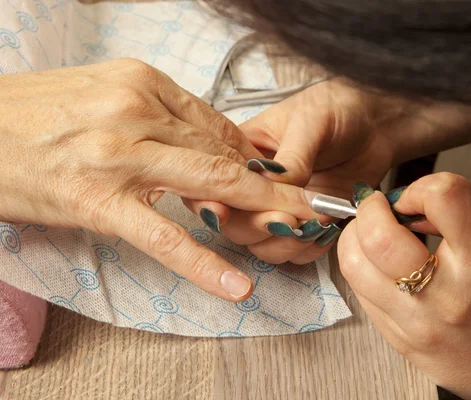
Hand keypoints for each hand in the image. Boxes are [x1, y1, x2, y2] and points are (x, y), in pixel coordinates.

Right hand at [0, 59, 318, 301]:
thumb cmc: (38, 114)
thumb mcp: (105, 94)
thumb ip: (159, 116)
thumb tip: (210, 144)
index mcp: (142, 82)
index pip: (217, 125)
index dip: (253, 157)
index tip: (276, 180)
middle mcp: (137, 113)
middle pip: (224, 153)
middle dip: (275, 184)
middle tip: (313, 202)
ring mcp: (119, 158)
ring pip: (208, 186)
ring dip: (260, 212)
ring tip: (299, 230)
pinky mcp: (99, 203)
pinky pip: (162, 236)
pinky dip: (203, 262)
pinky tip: (235, 283)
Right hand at [208, 79, 400, 264]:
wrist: (376, 123)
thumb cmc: (338, 107)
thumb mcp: (311, 121)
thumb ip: (293, 156)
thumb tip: (275, 188)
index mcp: (240, 155)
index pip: (215, 184)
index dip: (214, 201)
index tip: (225, 210)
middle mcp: (254, 187)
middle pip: (234, 224)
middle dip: (257, 226)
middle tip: (288, 216)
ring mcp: (279, 208)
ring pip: (262, 245)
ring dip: (285, 242)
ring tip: (315, 222)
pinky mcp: (305, 223)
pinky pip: (295, 251)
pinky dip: (309, 249)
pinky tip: (327, 230)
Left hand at [338, 173, 470, 399]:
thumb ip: (464, 209)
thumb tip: (412, 199)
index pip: (442, 198)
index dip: (420, 186)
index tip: (414, 197)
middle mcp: (445, 294)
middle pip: (378, 236)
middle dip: (370, 209)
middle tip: (379, 207)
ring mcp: (416, 323)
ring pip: (353, 265)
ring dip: (356, 238)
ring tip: (373, 233)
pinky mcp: (398, 341)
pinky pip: (360, 293)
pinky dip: (363, 268)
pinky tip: (381, 266)